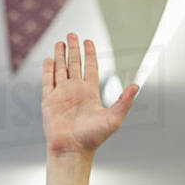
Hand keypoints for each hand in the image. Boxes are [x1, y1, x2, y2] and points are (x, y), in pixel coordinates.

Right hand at [42, 34, 137, 156]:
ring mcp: (61, 95)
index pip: (91, 68)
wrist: (72, 151)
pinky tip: (49, 59)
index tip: (88, 41)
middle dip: (74, 49)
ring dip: (60, 55)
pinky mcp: (49, 101)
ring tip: (60, 42)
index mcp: (90, 94)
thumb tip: (136, 86)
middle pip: (74, 65)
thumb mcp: (114, 119)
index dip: (90, 54)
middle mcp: (76, 92)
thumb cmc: (93, 138)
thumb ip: (124, 101)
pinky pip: (48, 81)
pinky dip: (48, 69)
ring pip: (60, 70)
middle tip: (72, 34)